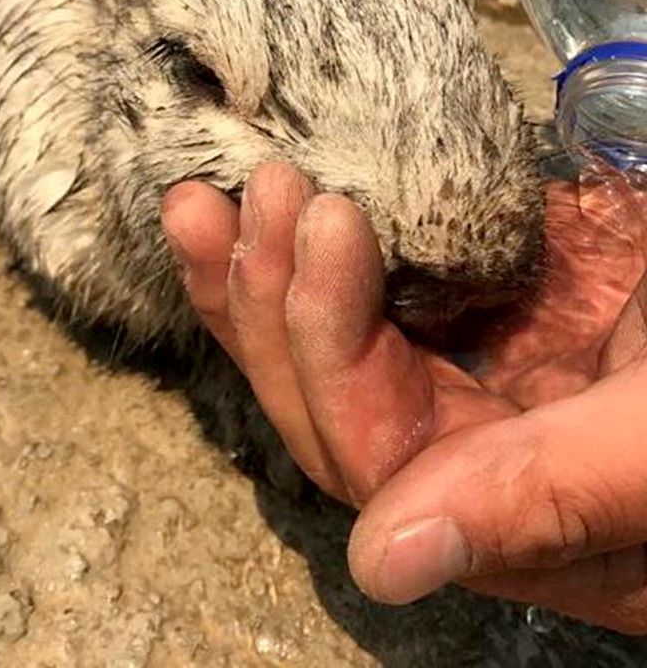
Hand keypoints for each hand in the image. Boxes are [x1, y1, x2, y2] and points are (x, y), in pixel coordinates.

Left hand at [163, 163, 646, 632]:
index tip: (326, 219)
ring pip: (335, 343)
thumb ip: (548, 497)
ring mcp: (481, 372)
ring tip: (210, 196)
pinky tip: (266, 198)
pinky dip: (315, 247)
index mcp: (517, 512)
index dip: (330, 340)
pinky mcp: (492, 306)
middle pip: (328, 397)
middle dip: (269, 299)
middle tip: (237, 195)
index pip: (376, 448)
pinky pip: (379, 286)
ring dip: (263, 271)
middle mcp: (478, 452)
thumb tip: (385, 563)